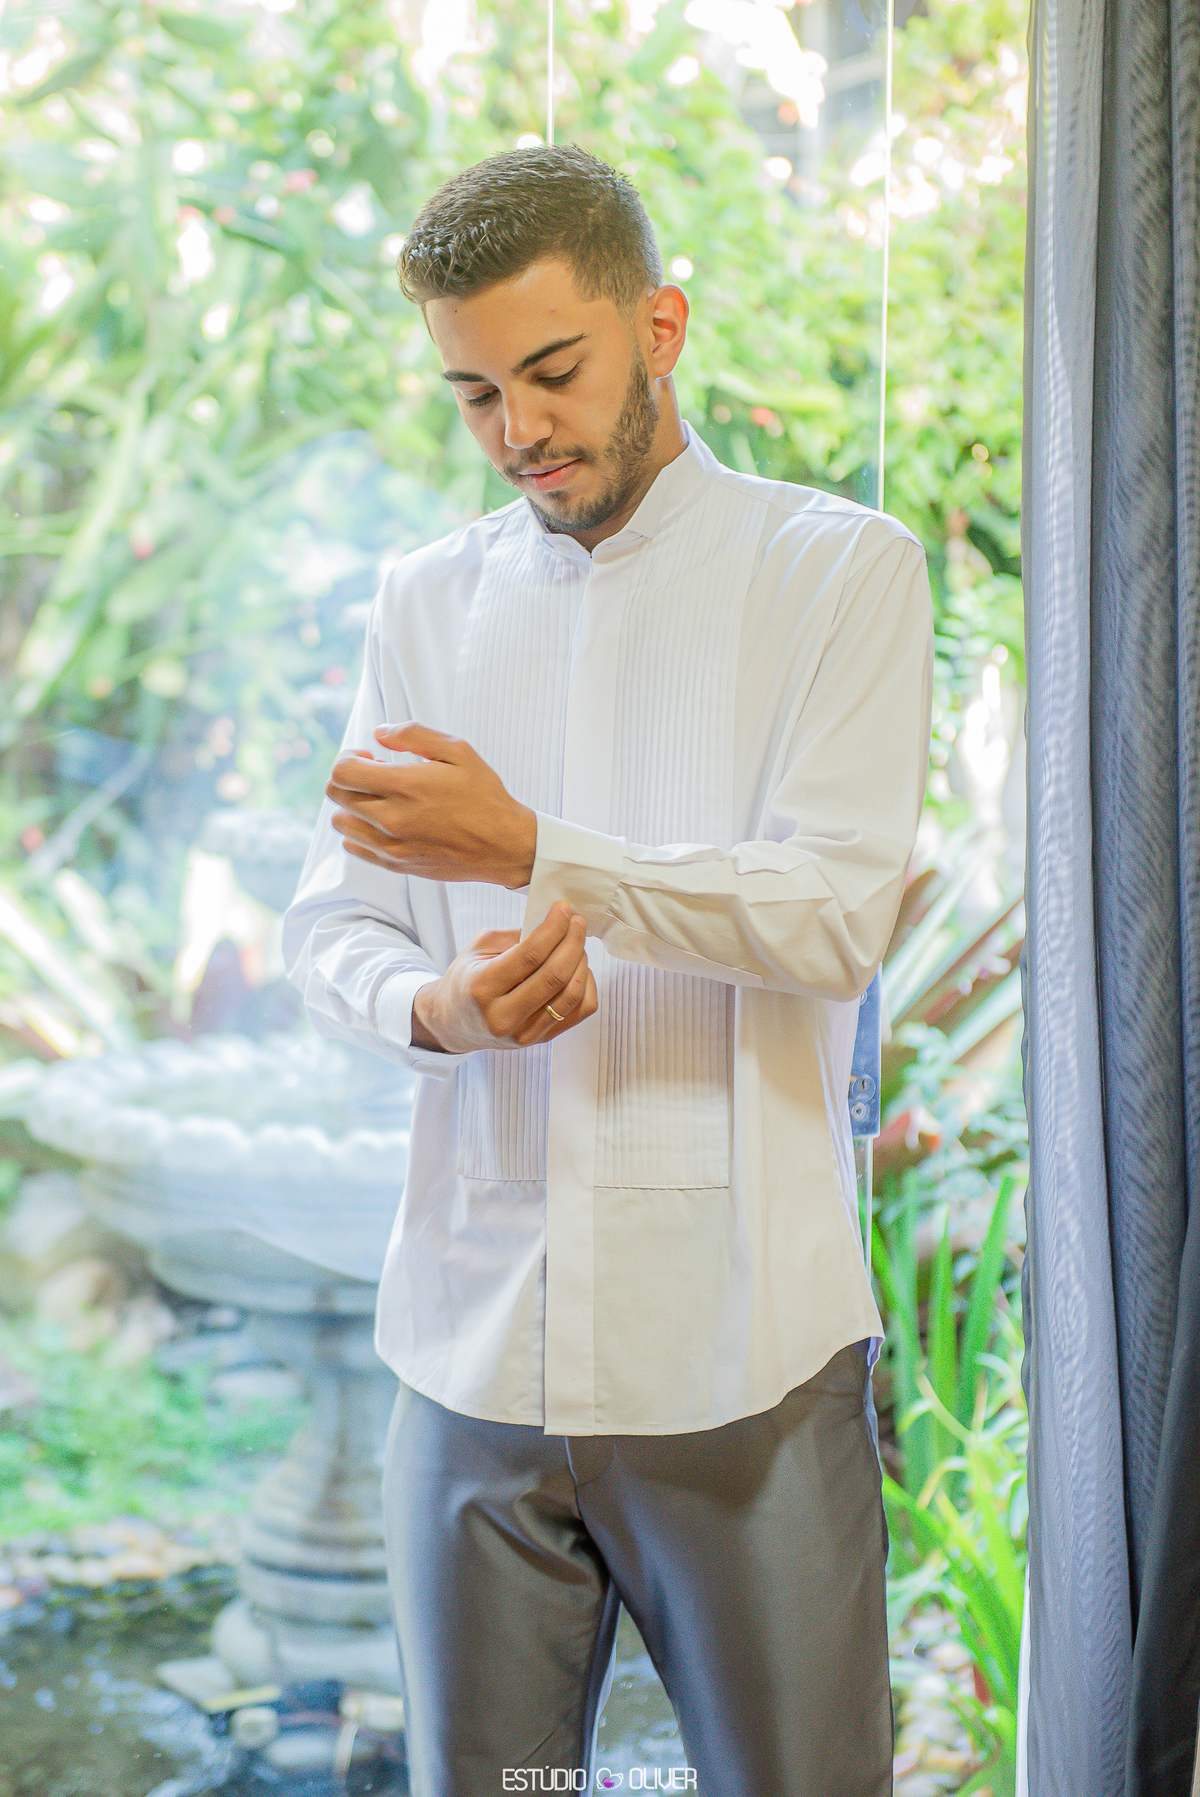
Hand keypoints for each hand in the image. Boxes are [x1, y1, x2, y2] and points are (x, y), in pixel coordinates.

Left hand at [326, 724, 537, 888]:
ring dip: (352, 805)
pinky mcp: (395, 864)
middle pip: (336, 795)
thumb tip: (379, 733)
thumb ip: (414, 734)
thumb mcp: (459, 751)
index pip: (343, 772)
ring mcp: (391, 845)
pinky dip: (358, 832)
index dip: (349, 757)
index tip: (369, 756)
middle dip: (349, 778)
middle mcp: (392, 818)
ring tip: (379, 799)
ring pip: (341, 823)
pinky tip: (382, 822)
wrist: (504, 845)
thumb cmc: (484, 796)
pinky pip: (354, 847)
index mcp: (405, 786)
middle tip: (375, 774)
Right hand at [411, 902, 596, 1052]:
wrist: (456, 1023)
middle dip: (573, 942)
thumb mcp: (478, 948)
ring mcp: (524, 1033)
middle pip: (555, 976)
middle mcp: (503, 1016)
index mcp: (482, 987)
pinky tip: (577, 969)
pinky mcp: (541, 1040)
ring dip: (581, 962)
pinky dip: (586, 985)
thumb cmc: (468, 979)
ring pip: (572, 995)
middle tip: (577, 922)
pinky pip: (580, 1011)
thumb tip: (556, 924)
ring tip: (576, 944)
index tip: (563, 910)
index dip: (553, 928)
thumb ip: (516, 936)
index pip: (529, 955)